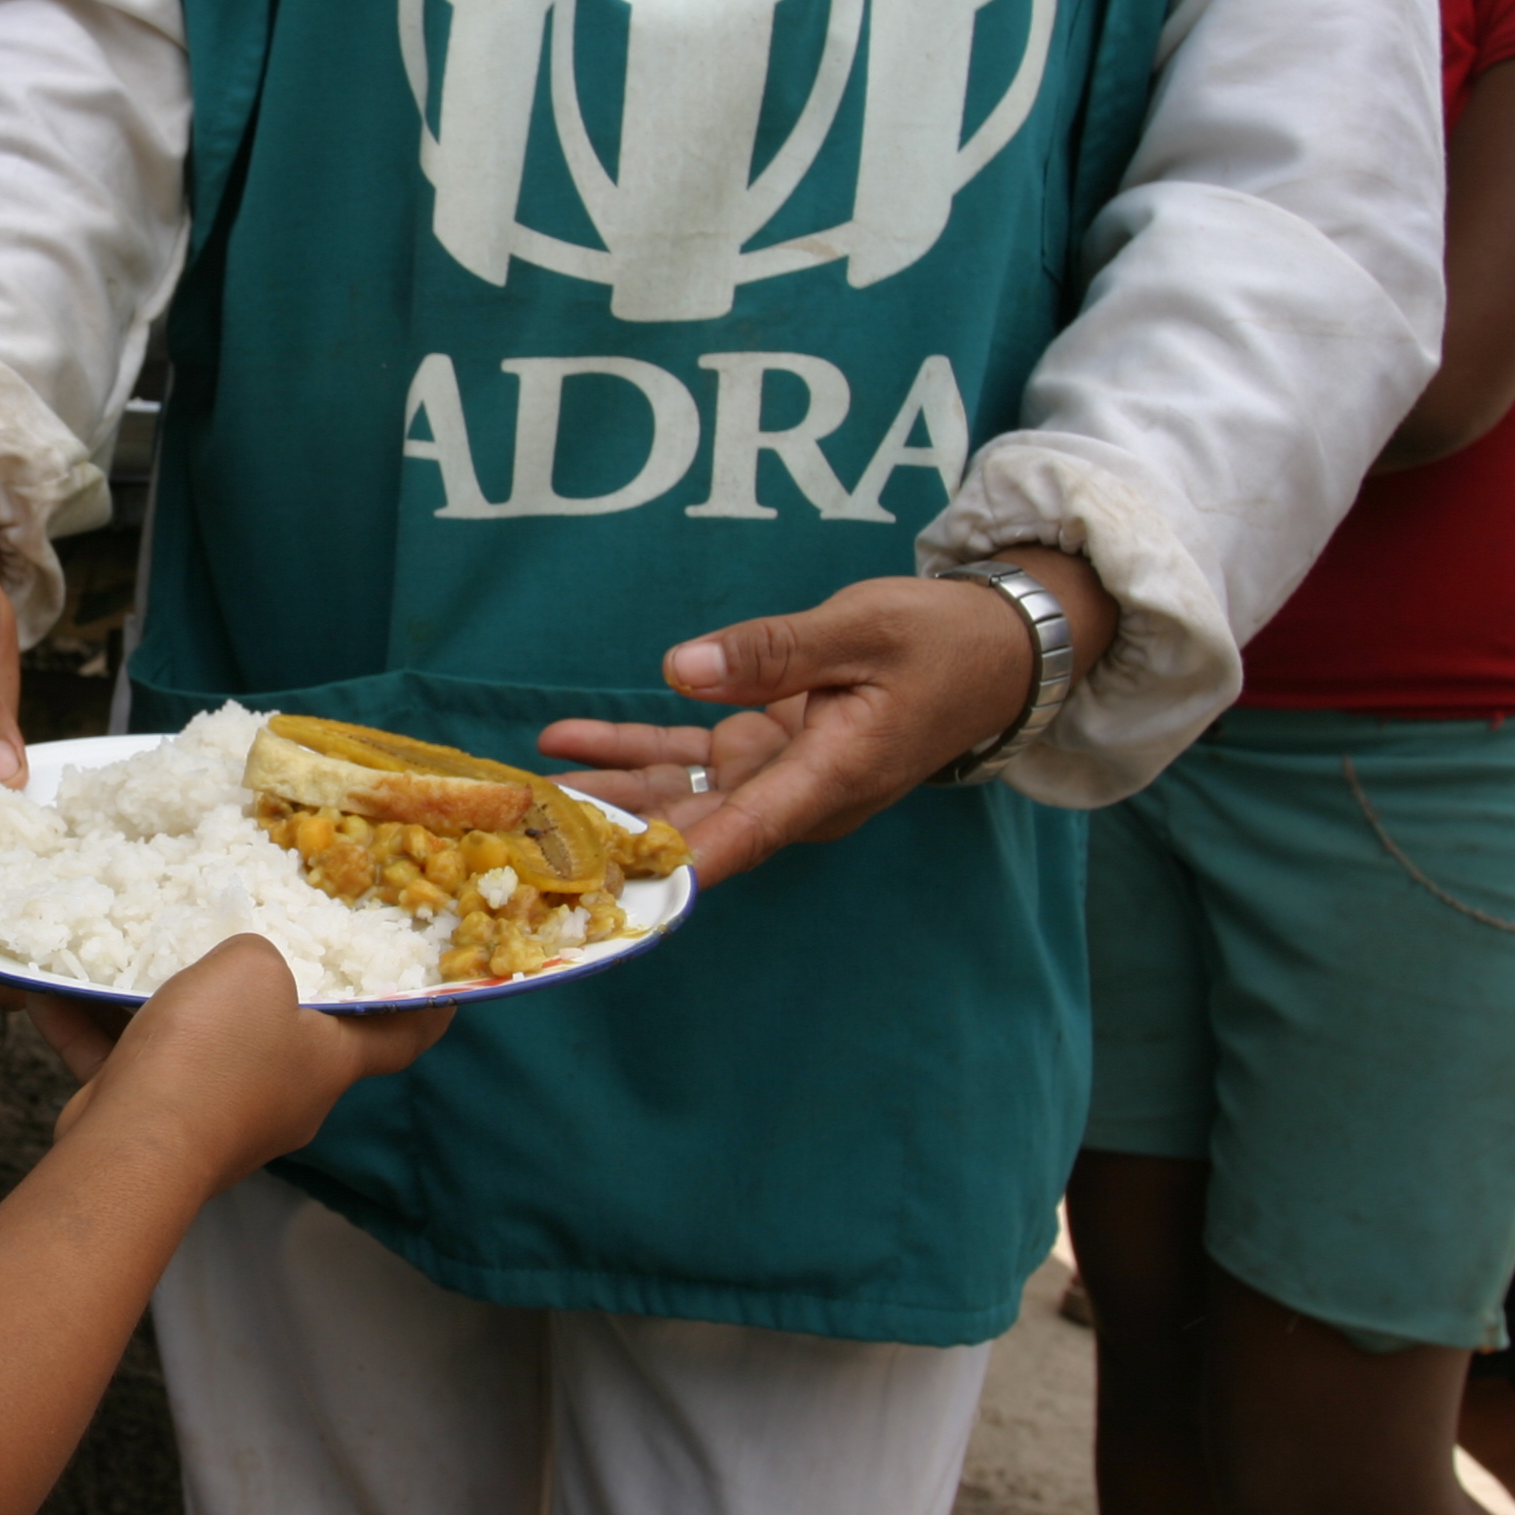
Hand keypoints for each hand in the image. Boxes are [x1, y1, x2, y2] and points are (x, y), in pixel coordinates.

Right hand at [41, 938, 449, 1193]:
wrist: (136, 1146)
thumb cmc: (217, 1051)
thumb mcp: (253, 967)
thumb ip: (257, 954)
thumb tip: (237, 968)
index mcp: (328, 1063)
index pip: (401, 1035)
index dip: (427, 1007)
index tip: (448, 986)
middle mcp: (282, 1098)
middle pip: (287, 1036)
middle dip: (264, 991)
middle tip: (247, 935)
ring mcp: (217, 1120)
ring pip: (197, 1049)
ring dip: (162, 1006)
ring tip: (133, 951)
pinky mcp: (155, 1129)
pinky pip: (127, 1067)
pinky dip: (95, 1031)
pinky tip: (51, 990)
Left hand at [540, 546, 1116, 888]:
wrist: (993, 649)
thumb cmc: (940, 641)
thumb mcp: (862, 630)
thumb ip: (774, 652)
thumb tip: (679, 672)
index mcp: (832, 776)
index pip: (744, 831)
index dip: (676, 863)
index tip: (611, 884)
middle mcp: (799, 792)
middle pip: (694, 826)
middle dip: (612, 836)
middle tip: (528, 841)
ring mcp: (780, 775)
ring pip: (678, 798)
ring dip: (602, 796)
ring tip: (521, 795)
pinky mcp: (767, 750)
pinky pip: (687, 761)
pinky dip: (627, 750)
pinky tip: (562, 741)